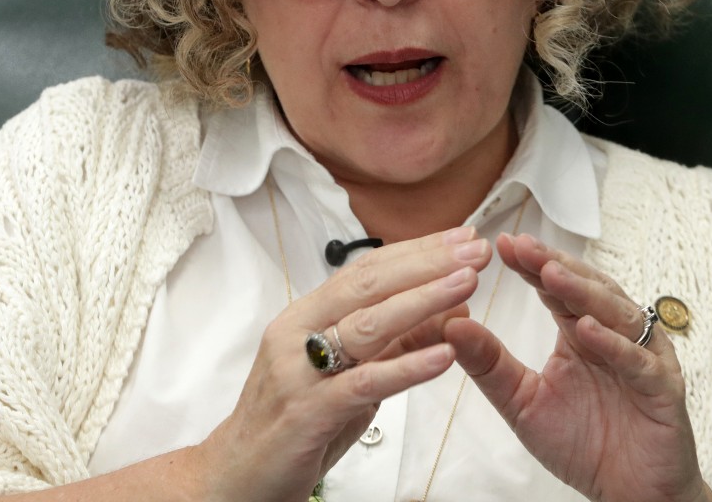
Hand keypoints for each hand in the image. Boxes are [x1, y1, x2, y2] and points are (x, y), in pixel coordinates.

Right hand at [194, 227, 490, 501]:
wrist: (237, 473)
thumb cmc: (292, 422)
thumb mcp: (346, 377)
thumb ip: (390, 346)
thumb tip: (448, 313)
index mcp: (304, 316)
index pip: (365, 271)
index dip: (416, 251)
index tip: (462, 237)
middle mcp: (297, 333)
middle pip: (368, 286)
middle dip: (427, 264)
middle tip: (475, 249)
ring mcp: (299, 370)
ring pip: (367, 325)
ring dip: (422, 301)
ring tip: (466, 285)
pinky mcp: (308, 411)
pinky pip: (364, 384)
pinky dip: (407, 366)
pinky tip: (444, 355)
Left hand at [445, 233, 711, 501]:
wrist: (630, 493)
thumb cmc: (583, 443)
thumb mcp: (522, 401)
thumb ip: (489, 364)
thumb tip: (450, 325)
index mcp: (581, 334)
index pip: (556, 289)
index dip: (532, 266)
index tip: (501, 244)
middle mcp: (615, 337)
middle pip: (588, 289)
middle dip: (555, 266)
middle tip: (523, 246)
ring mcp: (643, 359)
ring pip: (616, 315)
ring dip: (583, 293)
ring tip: (551, 274)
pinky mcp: (662, 390)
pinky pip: (639, 362)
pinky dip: (615, 345)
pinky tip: (587, 330)